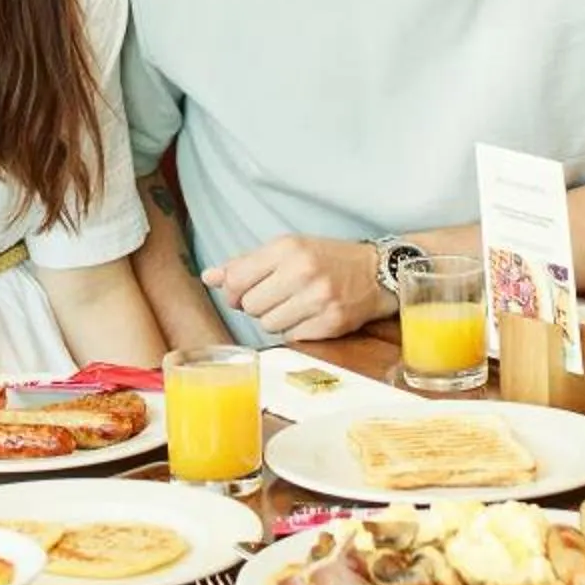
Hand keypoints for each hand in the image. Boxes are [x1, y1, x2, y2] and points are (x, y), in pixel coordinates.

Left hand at [201, 234, 384, 342]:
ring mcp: (319, 299)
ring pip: (269, 325)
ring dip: (275, 319)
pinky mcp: (331, 323)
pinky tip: (309, 316)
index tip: (243, 293)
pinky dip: (295, 329)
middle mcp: (303, 272)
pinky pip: (291, 336)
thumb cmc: (326, 259)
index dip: (233, 292)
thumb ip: (245, 264)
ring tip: (293, 306)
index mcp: (288, 248)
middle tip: (274, 298)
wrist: (376, 272)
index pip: (236, 280)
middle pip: (251, 307)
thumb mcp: (287, 249)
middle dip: (257, 306)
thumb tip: (208, 277)